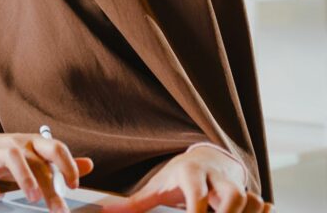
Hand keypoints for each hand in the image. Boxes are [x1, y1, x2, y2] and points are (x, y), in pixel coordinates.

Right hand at [0, 128, 93, 212]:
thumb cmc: (6, 153)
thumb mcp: (33, 155)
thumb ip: (59, 162)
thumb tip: (89, 165)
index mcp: (33, 142)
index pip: (56, 148)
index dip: (68, 165)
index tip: (73, 186)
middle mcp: (16, 143)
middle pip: (36, 160)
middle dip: (48, 185)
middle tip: (58, 209)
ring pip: (12, 157)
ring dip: (24, 177)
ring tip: (33, 197)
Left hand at [103, 146, 270, 212]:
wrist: (206, 160)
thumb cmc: (178, 177)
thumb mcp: (157, 186)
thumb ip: (136, 203)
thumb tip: (106, 211)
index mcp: (191, 174)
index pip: (197, 192)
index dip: (197, 209)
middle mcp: (217, 179)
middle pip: (233, 196)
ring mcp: (237, 186)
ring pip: (251, 201)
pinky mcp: (251, 195)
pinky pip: (261, 207)